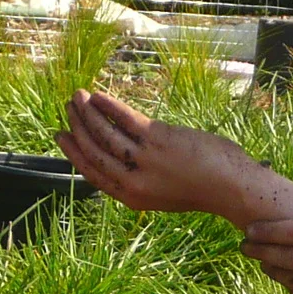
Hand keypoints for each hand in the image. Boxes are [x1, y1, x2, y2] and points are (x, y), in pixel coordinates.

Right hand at [59, 88, 279, 217]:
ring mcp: (145, 161)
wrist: (231, 187)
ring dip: (88, 112)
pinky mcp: (158, 141)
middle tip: (68, 108)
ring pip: (105, 133)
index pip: (92, 173)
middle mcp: (134, 181)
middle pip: (94, 151)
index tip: (61, 135)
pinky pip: (125, 120)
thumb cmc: (202, 186)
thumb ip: (141, 178)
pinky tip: (99, 95)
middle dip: (77, 126)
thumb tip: (124, 153)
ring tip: (78, 96)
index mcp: (132, 197)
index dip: (73, 153)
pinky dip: (109, 106)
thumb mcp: (164, 191)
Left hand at [241, 191, 292, 293]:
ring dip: (271, 269)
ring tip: (263, 262)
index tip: (250, 229)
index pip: (289, 232)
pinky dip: (290, 287)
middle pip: (281, 256)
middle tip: (244, 245)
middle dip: (258, 250)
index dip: (265, 230)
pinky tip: (288, 280)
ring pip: (287, 278)